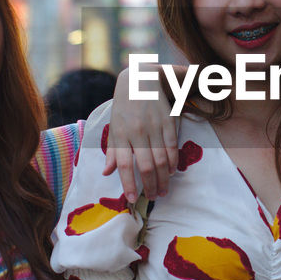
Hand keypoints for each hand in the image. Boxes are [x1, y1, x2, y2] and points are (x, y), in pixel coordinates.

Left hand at [105, 67, 178, 201]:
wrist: (140, 81)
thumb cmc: (123, 107)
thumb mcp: (113, 127)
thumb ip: (112, 151)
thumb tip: (107, 172)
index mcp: (121, 134)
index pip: (124, 164)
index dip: (129, 183)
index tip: (133, 199)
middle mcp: (137, 132)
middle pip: (146, 166)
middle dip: (150, 186)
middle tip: (154, 197)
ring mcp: (154, 127)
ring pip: (161, 159)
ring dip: (163, 179)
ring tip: (163, 190)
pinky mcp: (168, 122)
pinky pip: (172, 147)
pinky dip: (173, 162)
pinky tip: (172, 172)